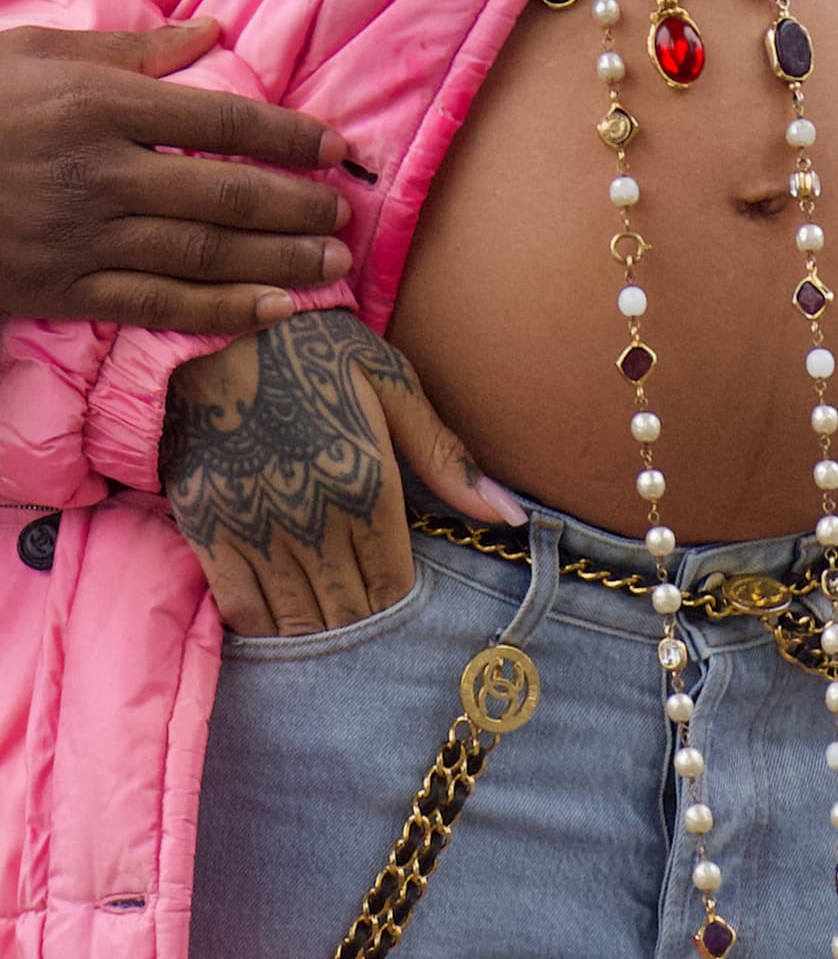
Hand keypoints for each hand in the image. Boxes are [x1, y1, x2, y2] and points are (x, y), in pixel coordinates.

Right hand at [0, 19, 354, 331]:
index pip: (219, 119)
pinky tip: (275, 312)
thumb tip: (212, 33)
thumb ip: (134, 51)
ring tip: (331, 264)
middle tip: (343, 216)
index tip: (336, 147)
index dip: (287, 135)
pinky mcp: (69, 288)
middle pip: (224, 193)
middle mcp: (101, 172)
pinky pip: (161, 303)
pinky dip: (223, 312)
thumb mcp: (39, 55)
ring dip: (277, 262)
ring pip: (203, 253)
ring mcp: (86, 236)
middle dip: (295, 206)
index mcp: (98, 105)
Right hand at [161, 309, 526, 635]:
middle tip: (371, 632)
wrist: (216, 324)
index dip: (399, 607)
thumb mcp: (392, 387)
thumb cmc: (317, 350)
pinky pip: (240, 605)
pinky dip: (265, 626)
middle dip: (363, 627)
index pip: (392, 584)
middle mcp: (311, 514)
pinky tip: (283, 622)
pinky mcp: (206, 523)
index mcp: (366, 482)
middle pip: (348, 610)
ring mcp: (254, 523)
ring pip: (297, 617)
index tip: (403, 608)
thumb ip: (447, 459)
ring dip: (320, 634)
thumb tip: (511, 516)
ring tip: (335, 633)